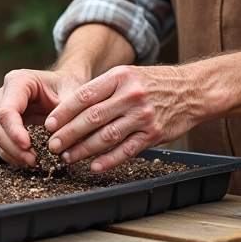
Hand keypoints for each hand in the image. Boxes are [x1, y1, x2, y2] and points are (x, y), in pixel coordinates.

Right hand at [0, 68, 83, 166]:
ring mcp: (1, 110)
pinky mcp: (4, 125)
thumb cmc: (67, 86)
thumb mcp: (71, 94)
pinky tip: (29, 160)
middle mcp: (4, 95)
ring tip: (34, 162)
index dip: (14, 131)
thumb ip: (66, 112)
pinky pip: (3, 144)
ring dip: (14, 154)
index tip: (28, 146)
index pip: (7, 111)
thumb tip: (58, 135)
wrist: (64, 85)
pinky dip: (14, 155)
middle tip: (34, 160)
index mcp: (18, 81)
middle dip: (15, 147)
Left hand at [43, 64, 203, 172]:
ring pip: (106, 136)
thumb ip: (102, 89)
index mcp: (120, 77)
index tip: (48, 124)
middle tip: (53, 145)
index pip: (84, 95)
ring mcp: (143, 116)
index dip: (63, 112)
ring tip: (68, 157)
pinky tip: (94, 166)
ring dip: (84, 149)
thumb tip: (69, 108)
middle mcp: (130, 95)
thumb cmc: (154, 83)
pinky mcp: (153, 134)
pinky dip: (109, 160)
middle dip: (69, 133)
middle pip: (92, 117)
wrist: (192, 90)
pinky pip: (127, 150)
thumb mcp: (128, 75)